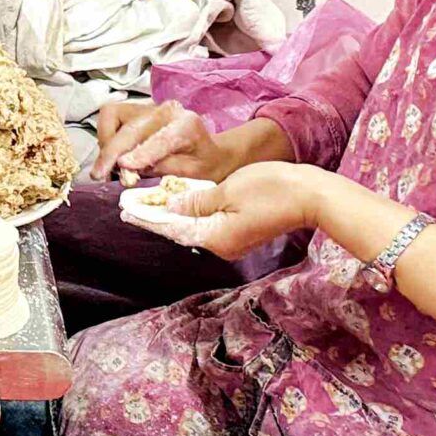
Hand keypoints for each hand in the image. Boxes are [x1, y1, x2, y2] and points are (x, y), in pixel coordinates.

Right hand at [92, 100, 228, 181]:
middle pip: (131, 127)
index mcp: (187, 126)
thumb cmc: (202, 164)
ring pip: (112, 115)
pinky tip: (113, 158)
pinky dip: (106, 139)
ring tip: (109, 167)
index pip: (160, 138)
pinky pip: (110, 119)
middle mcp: (167, 111)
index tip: (123, 166)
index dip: (140, 153)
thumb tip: (129, 168)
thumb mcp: (191, 173)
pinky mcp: (136, 111)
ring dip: (105, 142)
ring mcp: (149, 108)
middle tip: (99, 174)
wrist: (209, 152)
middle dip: (111, 150)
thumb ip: (162, 168)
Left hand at [119, 164, 329, 258]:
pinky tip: (177, 204)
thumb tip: (172, 210)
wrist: (310, 196)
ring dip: (172, 215)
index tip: (126, 211)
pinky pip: (208, 225)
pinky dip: (192, 214)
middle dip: (155, 216)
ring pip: (194, 227)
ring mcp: (232, 242)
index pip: (171, 228)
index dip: (147, 217)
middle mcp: (221, 245)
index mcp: (215, 237)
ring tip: (147, 203)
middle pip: (180, 231)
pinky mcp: (240, 233)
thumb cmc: (273, 189)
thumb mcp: (227, 191)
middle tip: (130, 204)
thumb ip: (196, 202)